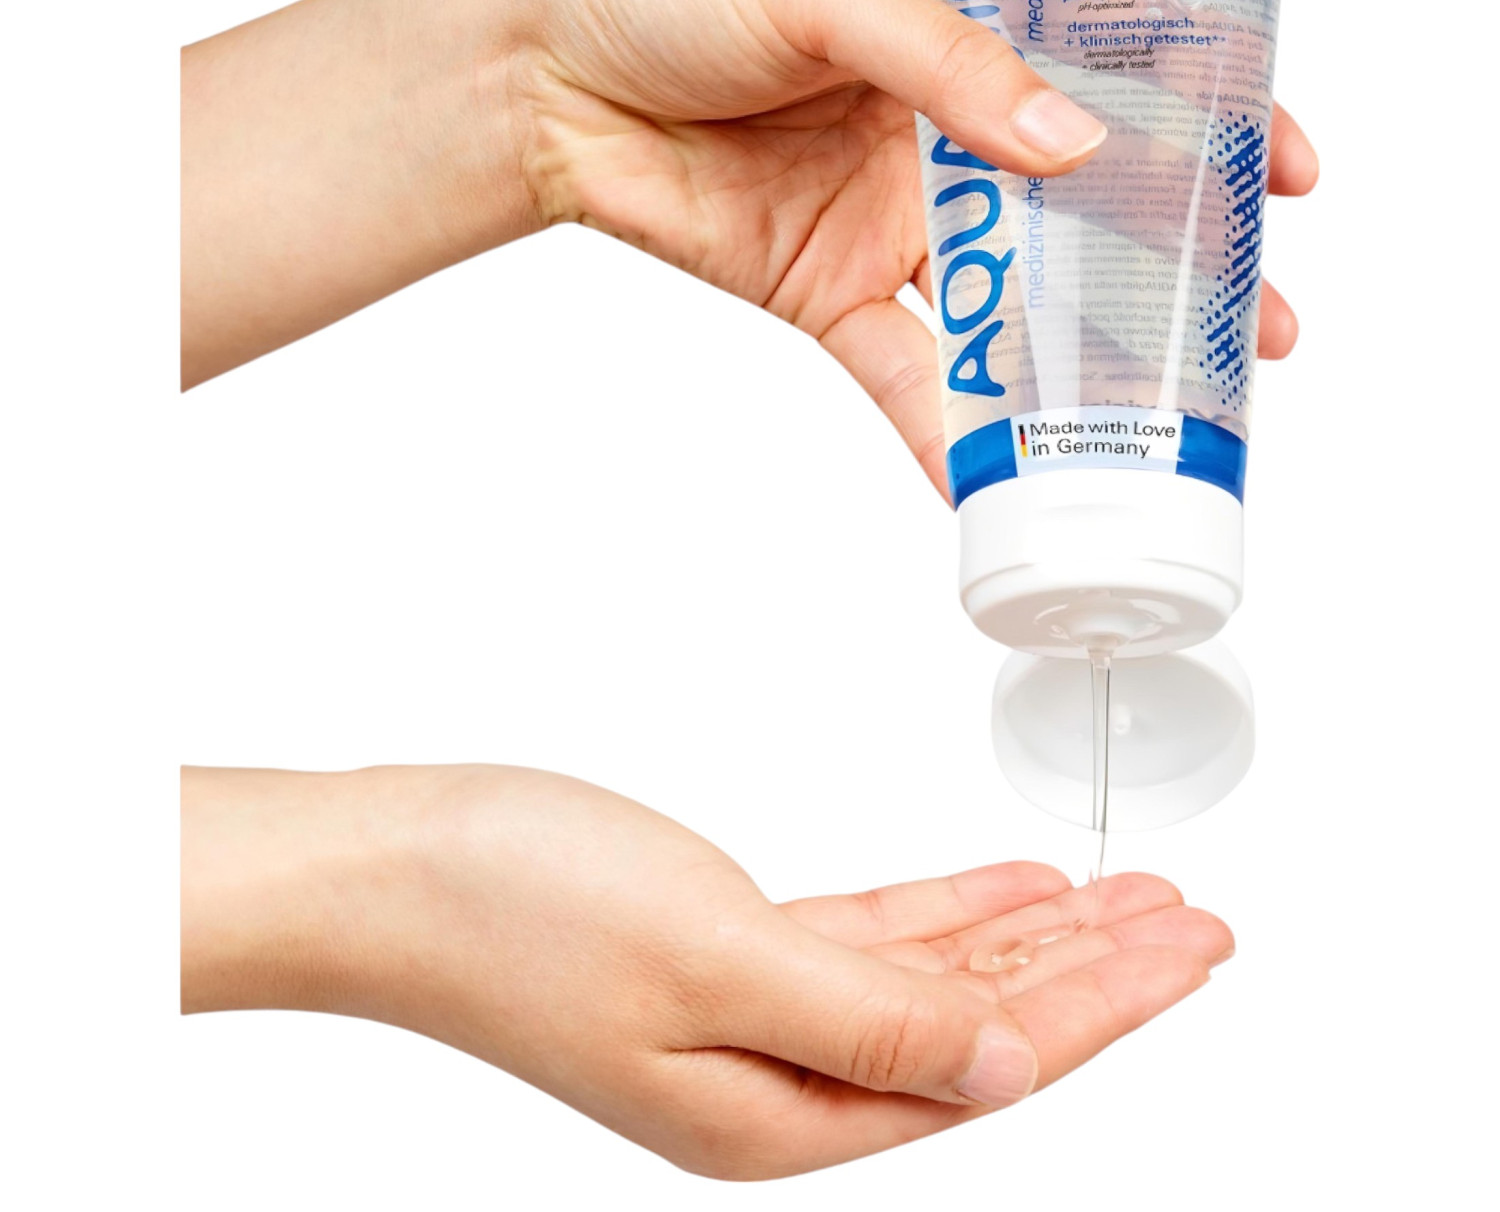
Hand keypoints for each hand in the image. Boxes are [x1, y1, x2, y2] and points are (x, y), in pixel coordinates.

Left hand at [182, 0, 1317, 493]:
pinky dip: (954, 426)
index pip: (1110, 68)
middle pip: (1084, 205)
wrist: (544, 76)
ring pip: (1015, 299)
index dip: (1203, 115)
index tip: (1277, 169)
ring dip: (1089, 356)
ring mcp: (891, 219)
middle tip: (1254, 321)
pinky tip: (1007, 476)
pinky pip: (910, 369)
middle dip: (1173, 262)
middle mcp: (938, 131)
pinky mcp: (832, 292)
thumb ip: (948, 62)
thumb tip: (1071, 137)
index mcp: (956, 33)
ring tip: (1170, 411)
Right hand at [182, 764, 1232, 1179]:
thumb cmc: (516, 911)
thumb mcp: (716, 962)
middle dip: (1099, 972)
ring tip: (1128, 902)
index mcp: (785, 1114)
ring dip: (1034, 935)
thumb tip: (1004, 1066)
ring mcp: (755, 1015)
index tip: (1195, 948)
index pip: (994, 1061)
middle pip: (984, 1025)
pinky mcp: (728, 951)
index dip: (1110, 1004)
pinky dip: (949, 911)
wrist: (395, 866)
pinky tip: (1006, 892)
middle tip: (1194, 921)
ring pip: (938, 978)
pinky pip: (874, 939)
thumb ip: (870, 1024)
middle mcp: (782, 1080)